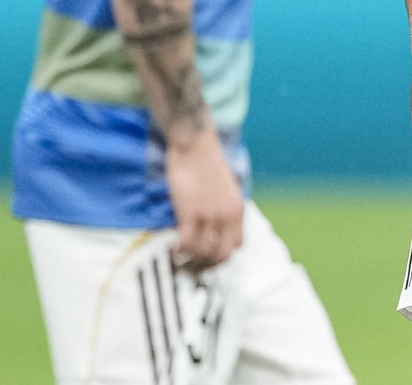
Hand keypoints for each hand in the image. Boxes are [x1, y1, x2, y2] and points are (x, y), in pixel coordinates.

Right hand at [165, 130, 244, 271]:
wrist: (195, 146)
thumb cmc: (207, 164)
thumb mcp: (228, 188)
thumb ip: (226, 208)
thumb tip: (218, 228)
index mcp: (238, 209)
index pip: (237, 245)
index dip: (224, 255)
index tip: (210, 257)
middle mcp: (227, 215)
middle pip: (221, 254)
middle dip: (207, 264)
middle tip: (193, 266)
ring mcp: (209, 215)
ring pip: (203, 252)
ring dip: (191, 260)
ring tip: (182, 258)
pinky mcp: (190, 212)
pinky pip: (186, 243)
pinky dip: (180, 251)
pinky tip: (174, 250)